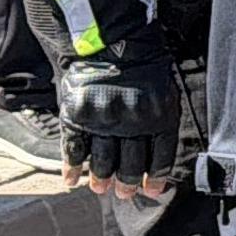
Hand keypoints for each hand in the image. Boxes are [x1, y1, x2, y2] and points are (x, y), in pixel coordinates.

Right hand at [56, 53, 183, 196]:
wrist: (111, 42)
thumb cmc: (143, 71)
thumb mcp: (163, 95)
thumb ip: (160, 124)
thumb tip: (154, 160)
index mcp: (159, 116)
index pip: (160, 156)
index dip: (155, 177)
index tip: (151, 191)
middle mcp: (132, 121)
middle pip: (130, 163)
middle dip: (127, 183)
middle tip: (123, 193)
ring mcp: (103, 119)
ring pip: (103, 160)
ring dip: (101, 179)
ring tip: (100, 188)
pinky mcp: (78, 115)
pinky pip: (74, 149)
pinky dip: (72, 167)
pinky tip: (72, 180)